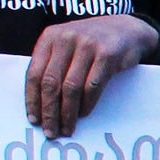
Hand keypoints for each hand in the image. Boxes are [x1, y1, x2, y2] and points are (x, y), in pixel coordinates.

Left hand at [25, 15, 158, 138]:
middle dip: (49, 111)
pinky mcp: (107, 55)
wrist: (127, 28)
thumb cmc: (92, 42)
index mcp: (50, 37)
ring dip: (68, 113)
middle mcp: (66, 39)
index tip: (34, 119)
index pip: (34, 73)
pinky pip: (92, 86)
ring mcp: (87, 46)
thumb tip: (39, 102)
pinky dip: (87, 104)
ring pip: (71, 88)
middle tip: (50, 131)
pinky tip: (83, 114)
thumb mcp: (66, 44)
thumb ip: (52, 64)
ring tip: (67, 128)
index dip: (32, 99)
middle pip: (51, 83)